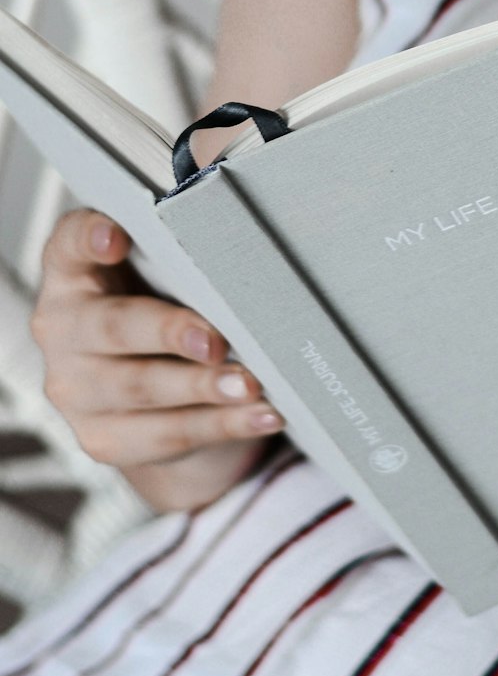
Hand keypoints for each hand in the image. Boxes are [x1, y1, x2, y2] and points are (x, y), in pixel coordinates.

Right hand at [30, 208, 285, 511]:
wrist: (158, 398)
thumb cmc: (167, 314)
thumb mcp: (165, 280)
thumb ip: (181, 263)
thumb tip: (241, 264)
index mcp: (73, 276)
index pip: (68, 245)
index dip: (88, 237)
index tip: (116, 238)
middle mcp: (62, 330)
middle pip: (112, 325)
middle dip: (168, 332)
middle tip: (215, 340)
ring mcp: (75, 389)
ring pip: (141, 388)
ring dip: (203, 387)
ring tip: (250, 384)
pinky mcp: (103, 438)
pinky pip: (167, 434)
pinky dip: (221, 425)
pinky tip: (258, 415)